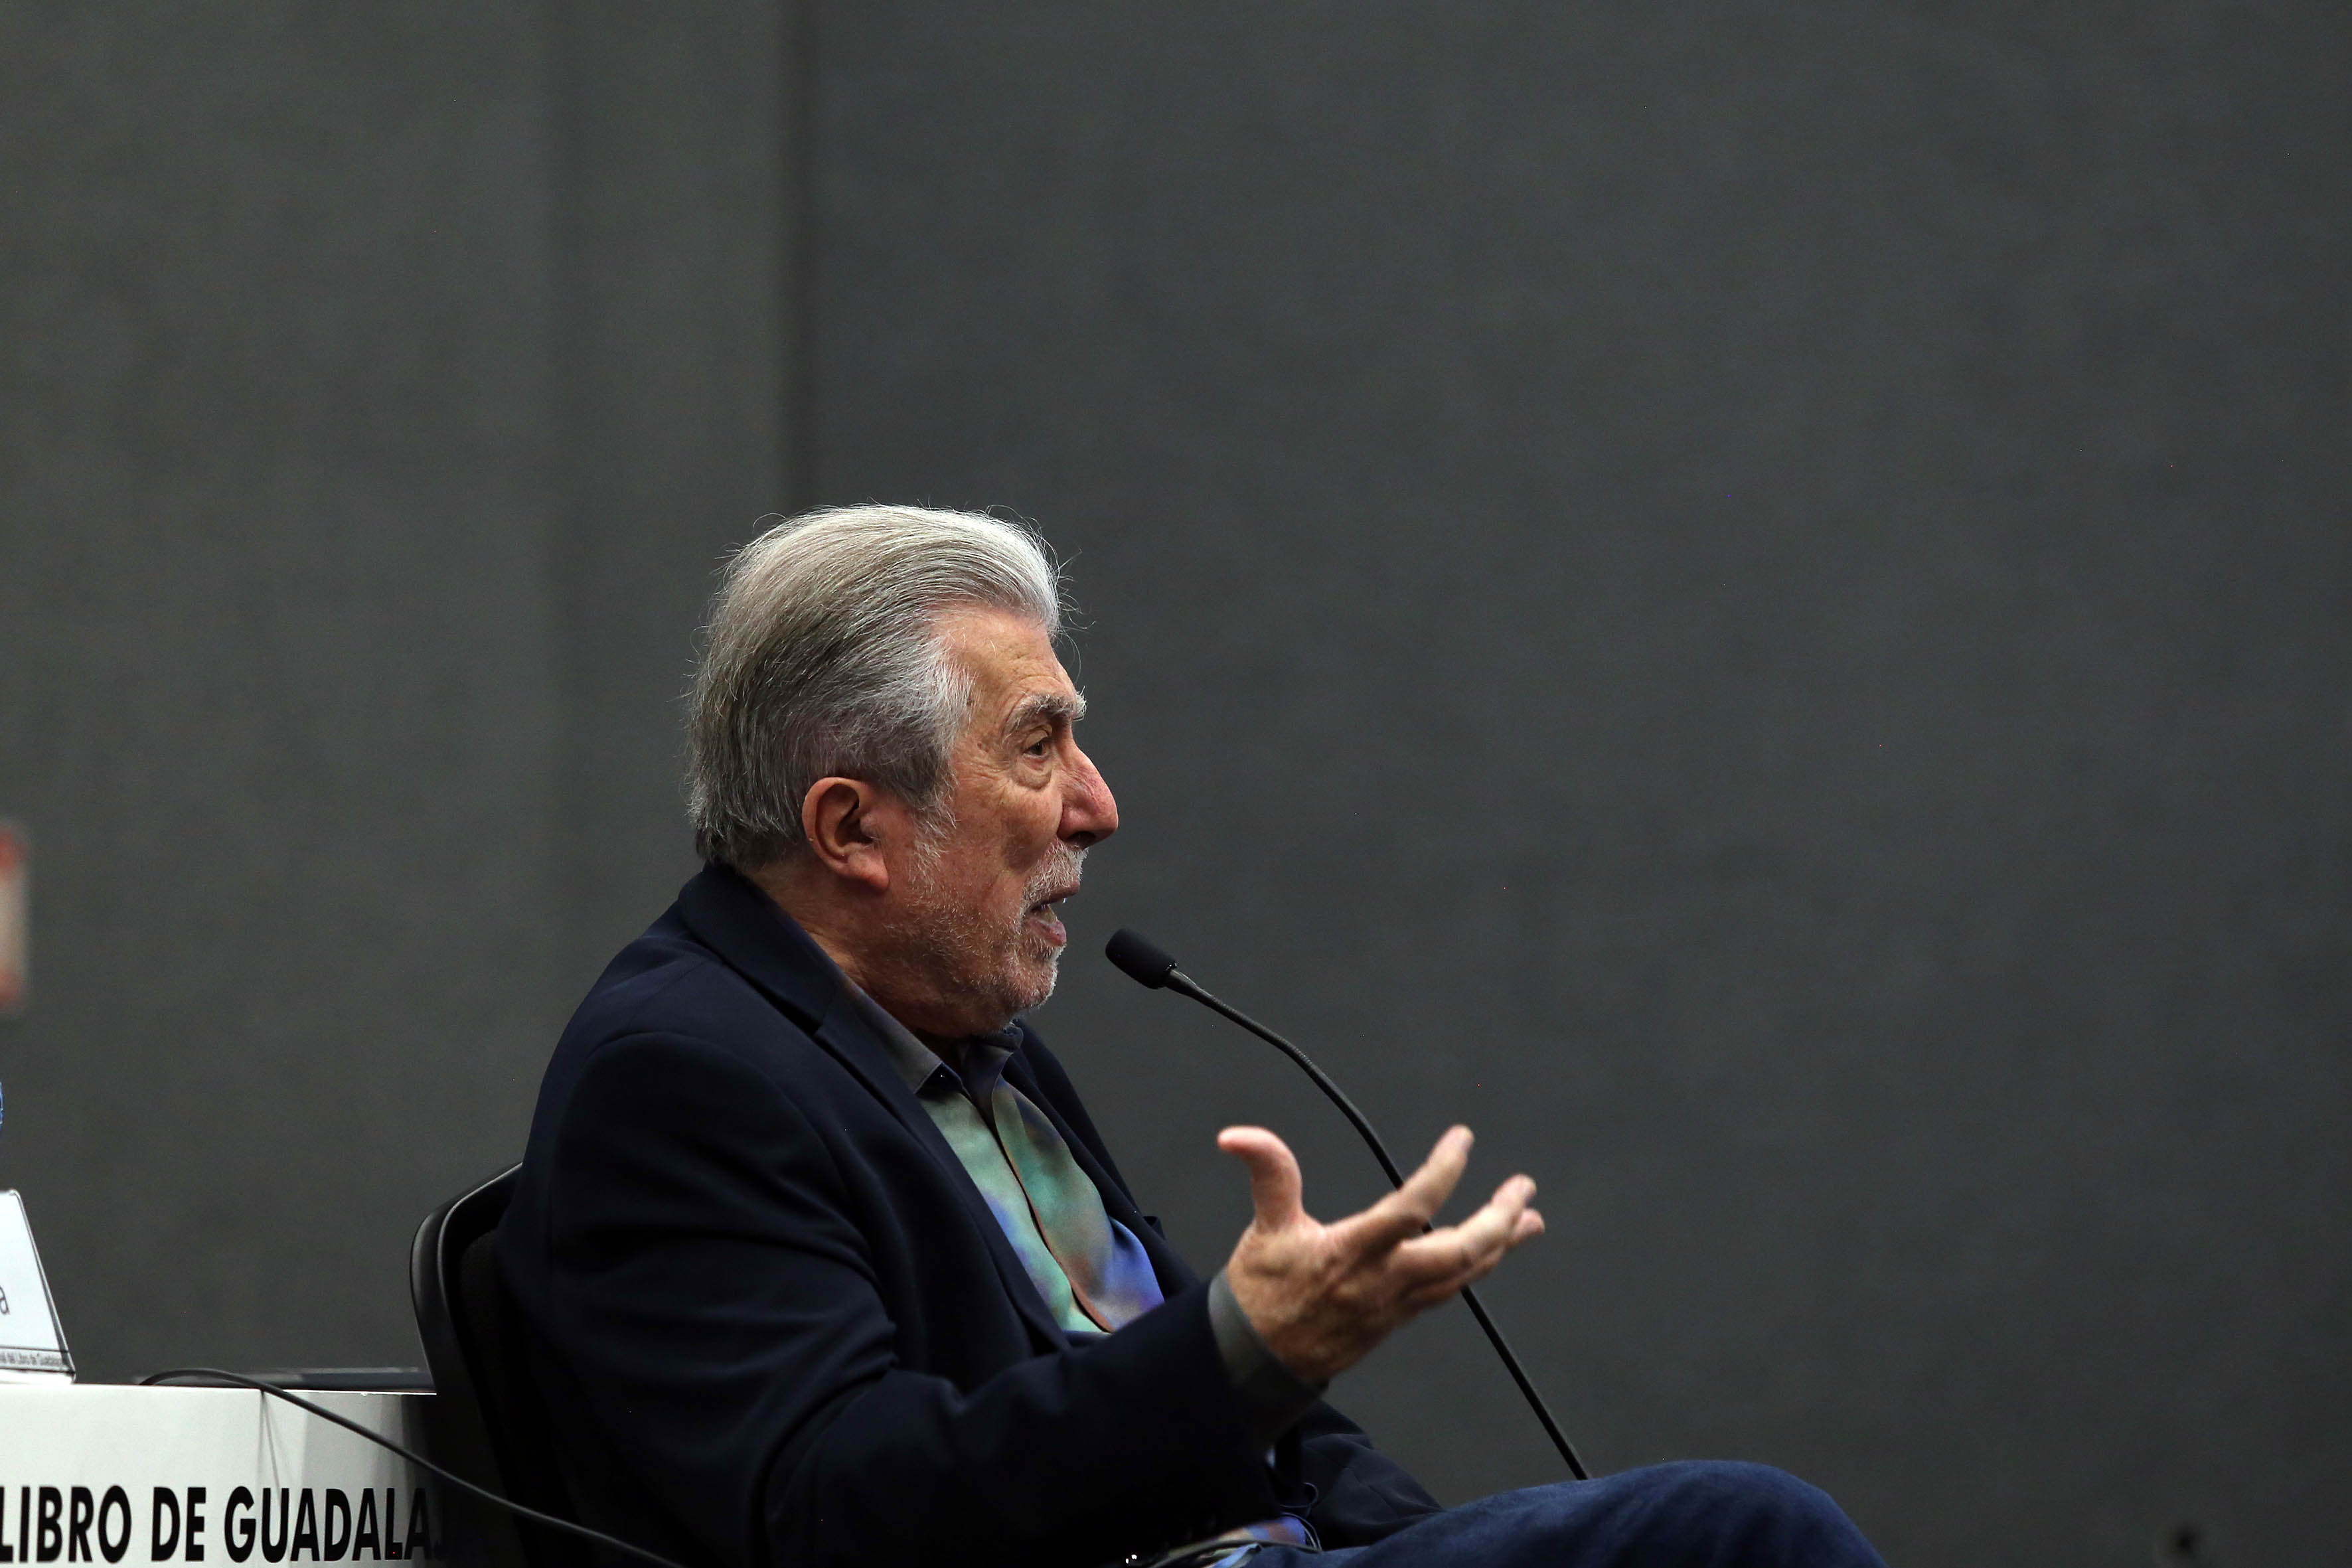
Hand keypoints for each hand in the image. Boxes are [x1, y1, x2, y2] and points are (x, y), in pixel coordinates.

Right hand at [1218, 1124, 1542, 1383]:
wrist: (1261, 1360)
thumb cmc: (1263, 1292)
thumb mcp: (1263, 1228)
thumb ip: (1268, 1174)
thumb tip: (1237, 1136)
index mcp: (1351, 1253)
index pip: (1410, 1211)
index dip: (1442, 1173)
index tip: (1462, 1140)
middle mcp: (1383, 1281)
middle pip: (1458, 1255)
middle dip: (1497, 1221)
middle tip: (1522, 1188)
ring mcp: (1397, 1302)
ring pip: (1462, 1276)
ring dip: (1500, 1245)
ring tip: (1529, 1217)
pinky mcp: (1400, 1315)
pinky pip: (1450, 1290)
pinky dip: (1478, 1266)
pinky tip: (1492, 1250)